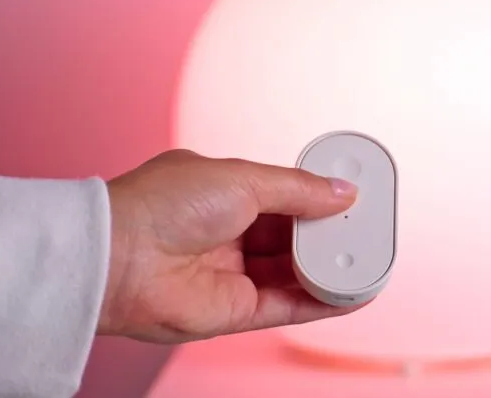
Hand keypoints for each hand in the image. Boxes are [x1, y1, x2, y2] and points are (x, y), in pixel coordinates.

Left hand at [99, 149, 360, 343]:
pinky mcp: (236, 311)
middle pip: (293, 237)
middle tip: (365, 230)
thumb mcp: (243, 179)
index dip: (318, 198)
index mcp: (226, 194)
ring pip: (295, 273)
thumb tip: (343, 193)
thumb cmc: (165, 205)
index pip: (285, 196)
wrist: (120, 258)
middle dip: (328, 235)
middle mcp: (231, 234)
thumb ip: (298, 190)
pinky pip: (290, 306)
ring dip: (331, 269)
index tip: (351, 198)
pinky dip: (324, 302)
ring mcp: (234, 274)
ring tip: (369, 261)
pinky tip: (355, 293)